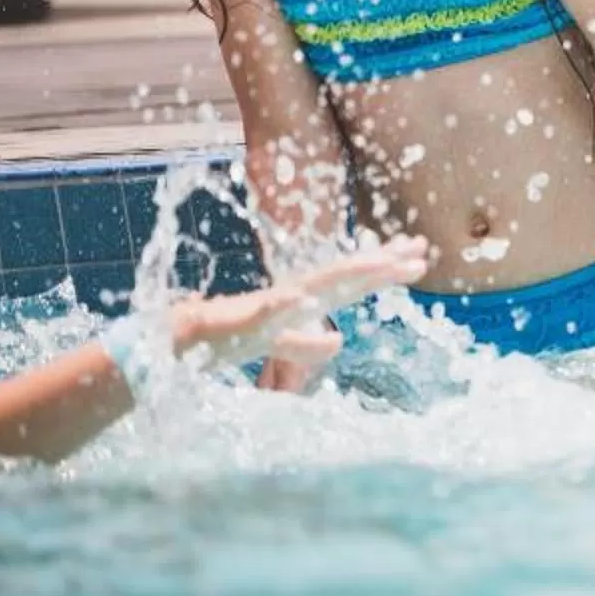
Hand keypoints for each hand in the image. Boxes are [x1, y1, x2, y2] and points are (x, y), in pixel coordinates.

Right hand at [184, 235, 428, 381]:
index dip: (384, 267)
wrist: (173, 340)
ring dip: (345, 274)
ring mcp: (264, 307)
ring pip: (310, 286)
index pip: (351, 282)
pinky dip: (283, 306)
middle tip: (421, 251)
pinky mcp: (234, 321)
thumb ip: (303, 343)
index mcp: (298, 302)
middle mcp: (287, 297)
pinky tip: (303, 300)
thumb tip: (337, 342)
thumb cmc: (222, 337)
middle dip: (381, 264)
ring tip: (381, 264)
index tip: (420, 254)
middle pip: (342, 277)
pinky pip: (262, 312)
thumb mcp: (272, 344)